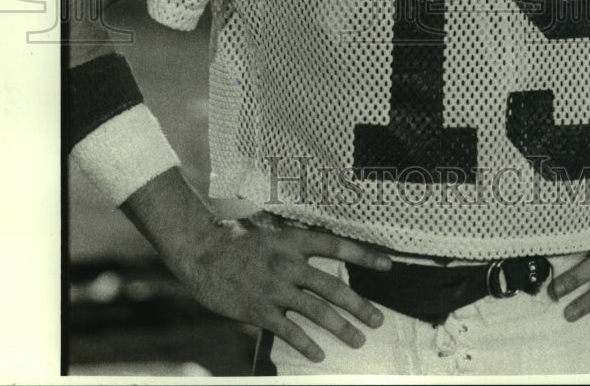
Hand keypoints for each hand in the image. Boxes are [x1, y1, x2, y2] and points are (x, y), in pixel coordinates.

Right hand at [122, 169, 391, 363]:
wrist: (201, 253)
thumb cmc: (236, 242)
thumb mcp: (270, 234)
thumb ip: (294, 246)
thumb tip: (319, 253)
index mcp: (293, 240)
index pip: (337, 245)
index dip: (364, 255)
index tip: (387, 265)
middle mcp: (288, 263)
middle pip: (332, 286)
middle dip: (358, 305)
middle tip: (378, 319)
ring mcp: (274, 288)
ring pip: (316, 311)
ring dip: (340, 327)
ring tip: (358, 340)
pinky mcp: (258, 309)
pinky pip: (288, 330)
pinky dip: (306, 343)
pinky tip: (319, 355)